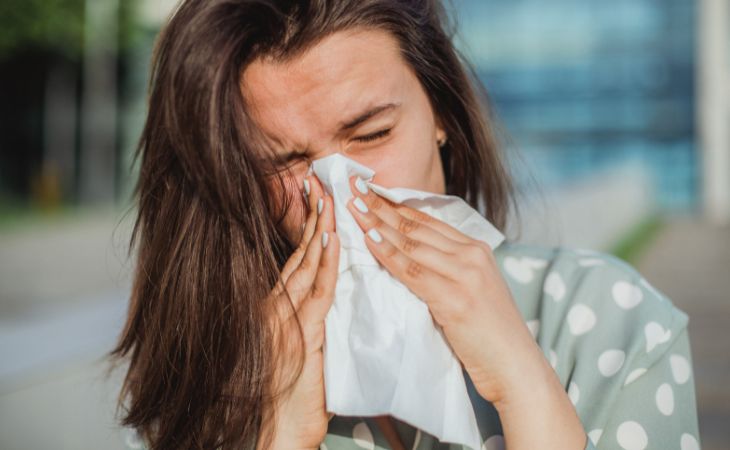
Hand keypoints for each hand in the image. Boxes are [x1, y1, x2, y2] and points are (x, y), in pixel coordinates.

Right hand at [258, 174, 338, 449]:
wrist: (280, 428)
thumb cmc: (294, 393)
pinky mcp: (299, 333)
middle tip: (322, 181)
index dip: (308, 227)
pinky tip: (332, 240)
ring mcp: (284, 318)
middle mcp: (275, 306)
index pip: (296, 258)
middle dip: (312, 216)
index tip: (318, 197)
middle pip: (299, 253)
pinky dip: (325, 263)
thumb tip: (331, 295)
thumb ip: (312, 318)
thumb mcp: (303, 346)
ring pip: (306, 265)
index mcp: (277, 307)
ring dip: (320, 229)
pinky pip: (316, 292)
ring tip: (329, 198)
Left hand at [345, 175, 544, 405]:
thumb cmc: (489, 333)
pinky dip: (388, 254)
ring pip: (411, 243)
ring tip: (353, 208)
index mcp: (476, 249)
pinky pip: (413, 271)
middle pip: (416, 225)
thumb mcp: (471, 289)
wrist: (515, 365)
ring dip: (378, 224)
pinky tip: (369, 240)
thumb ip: (447, 269)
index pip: (427, 220)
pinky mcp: (455, 298)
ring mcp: (465, 275)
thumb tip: (409, 257)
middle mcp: (472, 255)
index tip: (369, 190)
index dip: (395, 204)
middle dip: (381, 206)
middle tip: (353, 189)